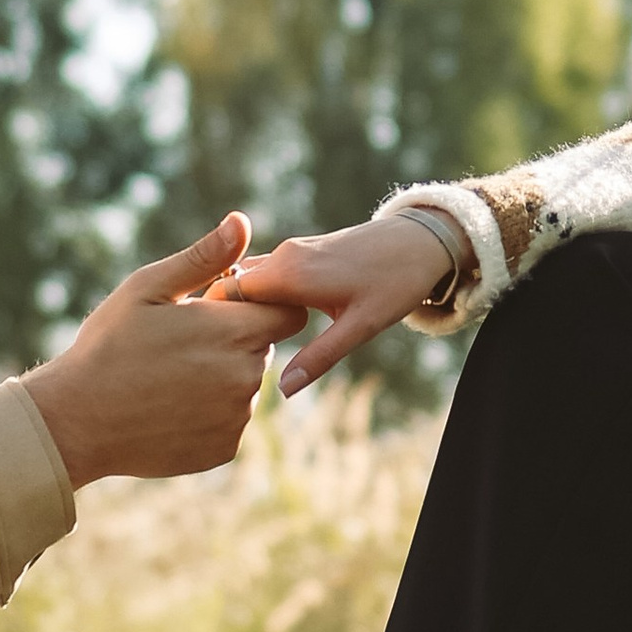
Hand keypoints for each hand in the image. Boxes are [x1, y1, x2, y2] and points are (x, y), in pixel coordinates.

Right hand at [24, 216, 304, 486]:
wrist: (77, 421)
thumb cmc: (108, 345)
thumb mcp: (148, 289)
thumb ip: (203, 258)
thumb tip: (242, 222)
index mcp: (234, 333)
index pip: (289, 312)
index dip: (258, 305)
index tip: (217, 308)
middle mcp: (246, 378)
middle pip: (263, 347)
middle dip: (233, 340)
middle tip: (179, 344)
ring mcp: (237, 417)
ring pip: (245, 385)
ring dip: (220, 376)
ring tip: (167, 377)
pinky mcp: (224, 448)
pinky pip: (229, 420)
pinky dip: (208, 412)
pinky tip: (168, 406)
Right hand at [225, 211, 473, 394]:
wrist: (421, 241)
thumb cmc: (394, 283)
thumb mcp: (360, 327)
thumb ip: (319, 357)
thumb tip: (283, 390)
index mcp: (290, 273)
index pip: (227, 293)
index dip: (216, 322)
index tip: (210, 351)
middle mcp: (285, 256)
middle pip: (232, 285)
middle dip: (223, 317)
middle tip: (217, 355)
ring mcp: (293, 251)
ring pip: (248, 279)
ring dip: (241, 308)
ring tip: (236, 344)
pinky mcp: (303, 252)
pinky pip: (266, 273)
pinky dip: (258, 297)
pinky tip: (264, 325)